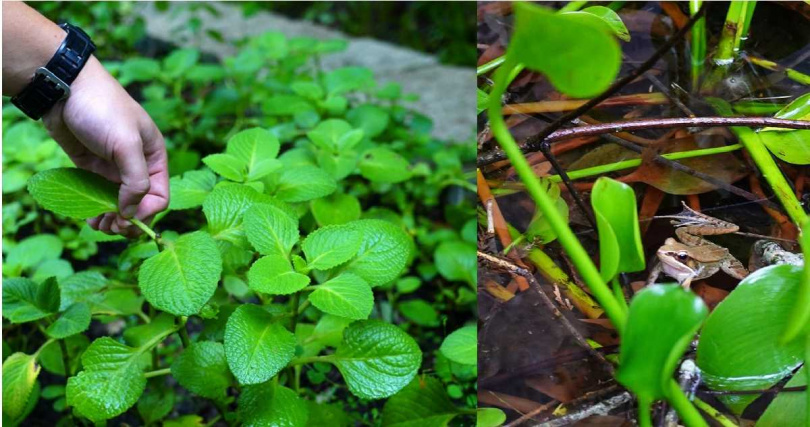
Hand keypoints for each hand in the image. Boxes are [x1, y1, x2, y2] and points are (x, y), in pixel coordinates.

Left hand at [42, 57, 168, 235]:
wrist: (65, 89)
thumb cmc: (103, 110)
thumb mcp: (126, 144)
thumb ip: (135, 179)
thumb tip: (131, 212)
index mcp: (154, 158)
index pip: (160, 197)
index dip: (145, 212)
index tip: (126, 219)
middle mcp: (137, 166)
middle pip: (140, 205)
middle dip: (128, 220)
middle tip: (112, 228)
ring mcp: (114, 169)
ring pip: (119, 204)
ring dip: (112, 220)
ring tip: (99, 225)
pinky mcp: (92, 168)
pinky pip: (99, 196)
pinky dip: (97, 210)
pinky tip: (90, 217)